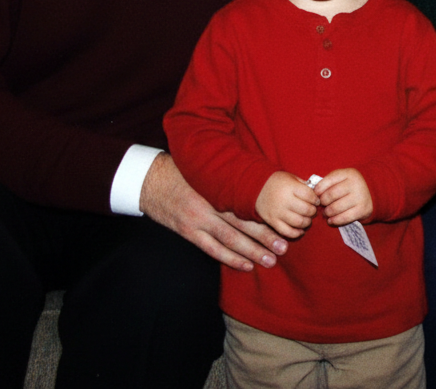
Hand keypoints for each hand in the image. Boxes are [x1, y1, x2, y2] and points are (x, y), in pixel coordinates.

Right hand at [139, 152, 287, 270]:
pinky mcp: (189, 232)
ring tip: (270, 260)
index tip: (284, 222)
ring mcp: (198, 220)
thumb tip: (259, 180)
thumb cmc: (184, 170)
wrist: (151, 180)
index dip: (266, 214)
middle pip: (242, 224)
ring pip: (230, 240)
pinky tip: (245, 265)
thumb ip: (230, 176)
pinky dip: (230, 258)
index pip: (247, 204)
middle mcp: (210, 205)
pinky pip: (212, 249)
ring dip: (251, 252)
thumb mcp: (208, 168)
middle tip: (284, 247)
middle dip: (265, 237)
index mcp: (218, 187)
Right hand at [255, 171, 318, 238]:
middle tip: (312, 210)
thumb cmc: (276, 181)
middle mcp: (284, 200)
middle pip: (306, 210)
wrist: (255, 188)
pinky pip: (287, 232)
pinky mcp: (273, 222)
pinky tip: (301, 230)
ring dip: (307, 222)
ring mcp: (278, 213)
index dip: (316, 199)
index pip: (310, 196)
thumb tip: (316, 194)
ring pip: (299, 222)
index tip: (316, 200)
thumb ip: (303, 185)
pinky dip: (297, 233)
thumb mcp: (291, 177)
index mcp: (290, 187)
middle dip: (313, 211)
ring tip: (307, 219)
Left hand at [315, 169, 372, 225]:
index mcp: (349, 173)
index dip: (319, 189)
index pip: (329, 180)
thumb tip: (312, 193)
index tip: (315, 195)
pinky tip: (331, 220)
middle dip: (323, 202)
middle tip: (321, 205)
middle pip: (331, 194)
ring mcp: (360, 197)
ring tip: (326, 213)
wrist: (372, 194)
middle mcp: (355, 183)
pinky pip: (344, 217)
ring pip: (336, 207)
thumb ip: (329, 182)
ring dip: (327, 212)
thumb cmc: (350, 187)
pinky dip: (335, 220)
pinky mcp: (363, 209)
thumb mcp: (342, 179)